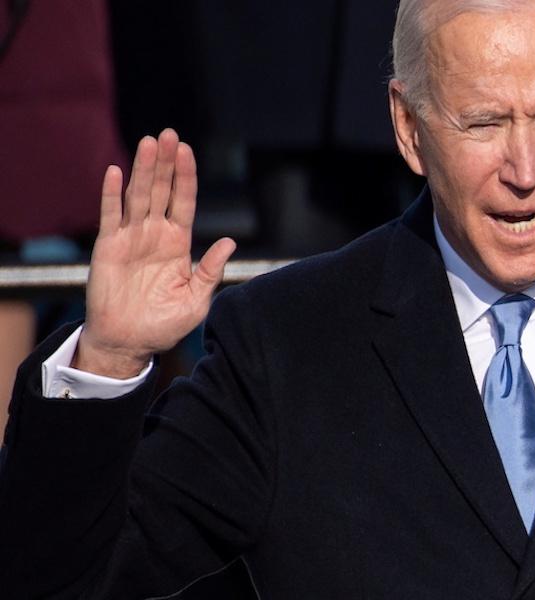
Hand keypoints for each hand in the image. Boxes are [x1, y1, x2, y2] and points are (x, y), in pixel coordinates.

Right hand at [73, 129, 235, 377]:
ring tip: (149, 142)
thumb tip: (230, 242)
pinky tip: (117, 172)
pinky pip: (110, 216)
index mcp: (178, 242)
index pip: (184, 201)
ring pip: (138, 196)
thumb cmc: (165, 324)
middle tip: (169, 134)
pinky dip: (113, 194)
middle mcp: (155, 234)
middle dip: (165, 162)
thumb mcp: (196, 300)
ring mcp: (131, 238)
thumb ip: (210, 271)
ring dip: (142, 169)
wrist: (129, 342)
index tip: (187, 150)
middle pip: (162, 190)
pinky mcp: (108, 247)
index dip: (186, 176)